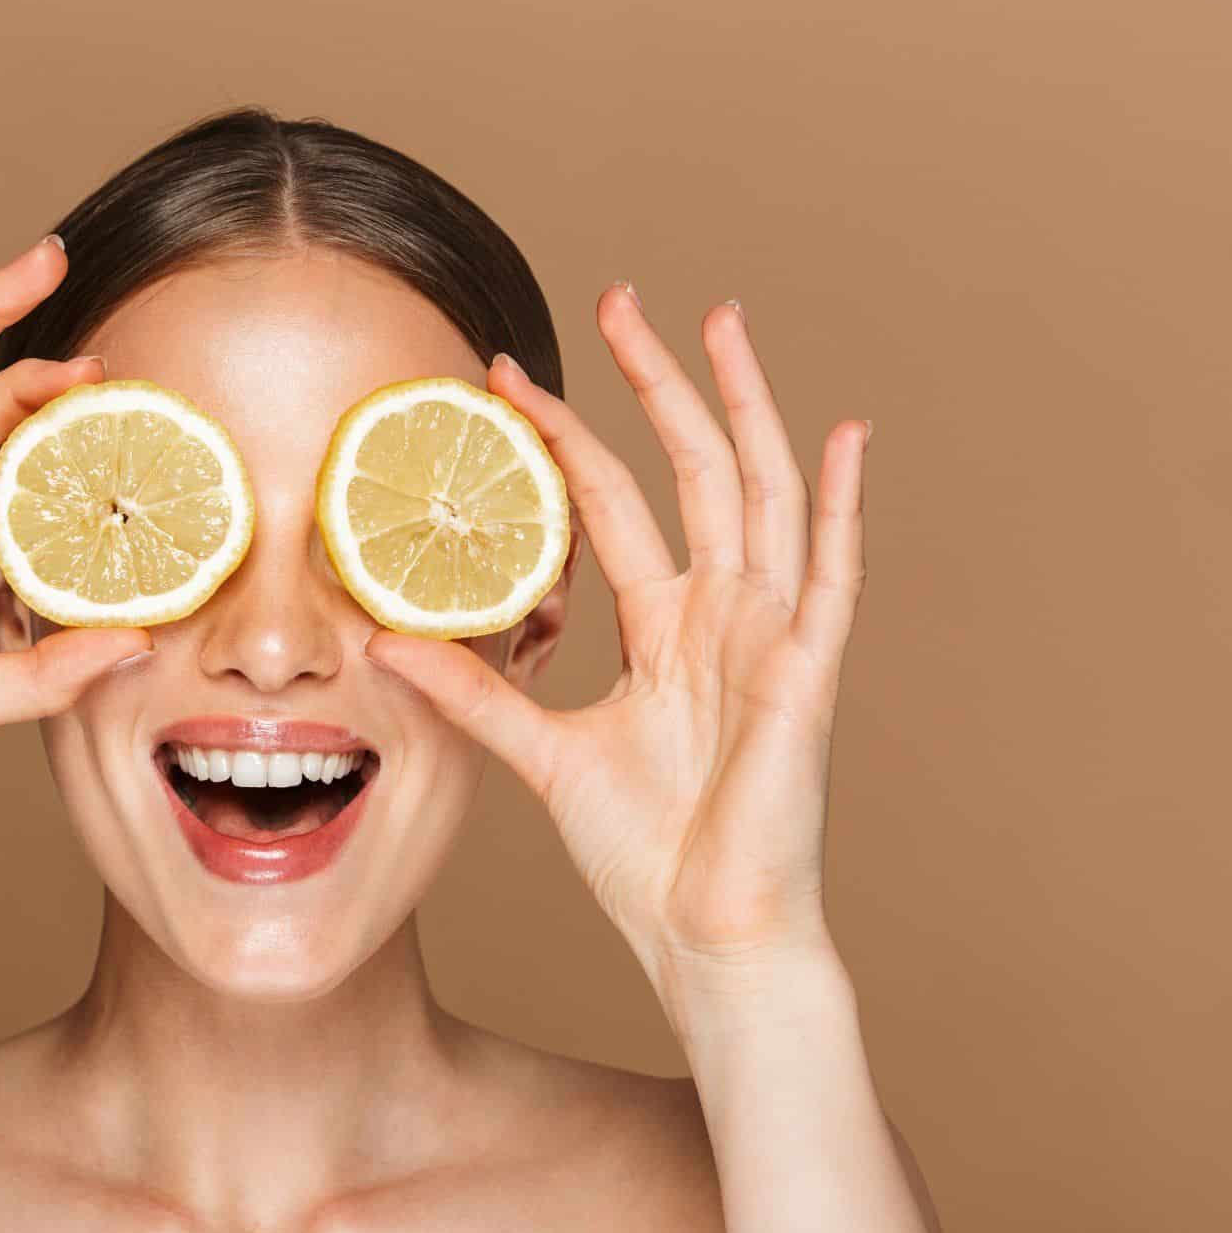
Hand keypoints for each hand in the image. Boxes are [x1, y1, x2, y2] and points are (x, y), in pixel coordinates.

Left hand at [365, 286, 869, 988]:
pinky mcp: (806, 674)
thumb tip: (385, 646)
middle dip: (655, 383)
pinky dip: (842, 505)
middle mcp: (720, 616)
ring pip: (759, 492)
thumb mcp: (543, 756)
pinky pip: (832, 575)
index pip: (610, 503)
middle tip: (619, 298)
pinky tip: (846, 434)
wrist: (706, 934)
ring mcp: (769, 637)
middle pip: (690, 469)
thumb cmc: (643, 855)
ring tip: (718, 320)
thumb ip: (476, 696)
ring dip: (740, 406)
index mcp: (665, 629)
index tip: (509, 378)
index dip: (564, 438)